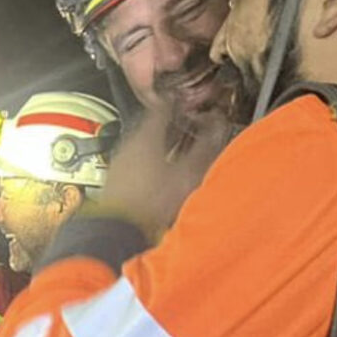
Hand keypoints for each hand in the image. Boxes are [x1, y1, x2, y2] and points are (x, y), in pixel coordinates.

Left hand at [103, 105, 233, 241]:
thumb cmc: (150, 203)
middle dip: (172, 126)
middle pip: (152, 127)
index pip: (163, 108)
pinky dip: (151, 164)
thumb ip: (204, 150)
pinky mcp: (117, 183)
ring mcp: (121, 164)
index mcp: (146, 136)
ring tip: (178, 151)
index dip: (179, 104)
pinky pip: (137, 165)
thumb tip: (218, 129)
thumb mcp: (187, 174)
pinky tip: (161, 177)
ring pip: (144, 146)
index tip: (189, 105)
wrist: (119, 231)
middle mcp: (130, 145)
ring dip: (161, 146)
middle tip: (187, 126)